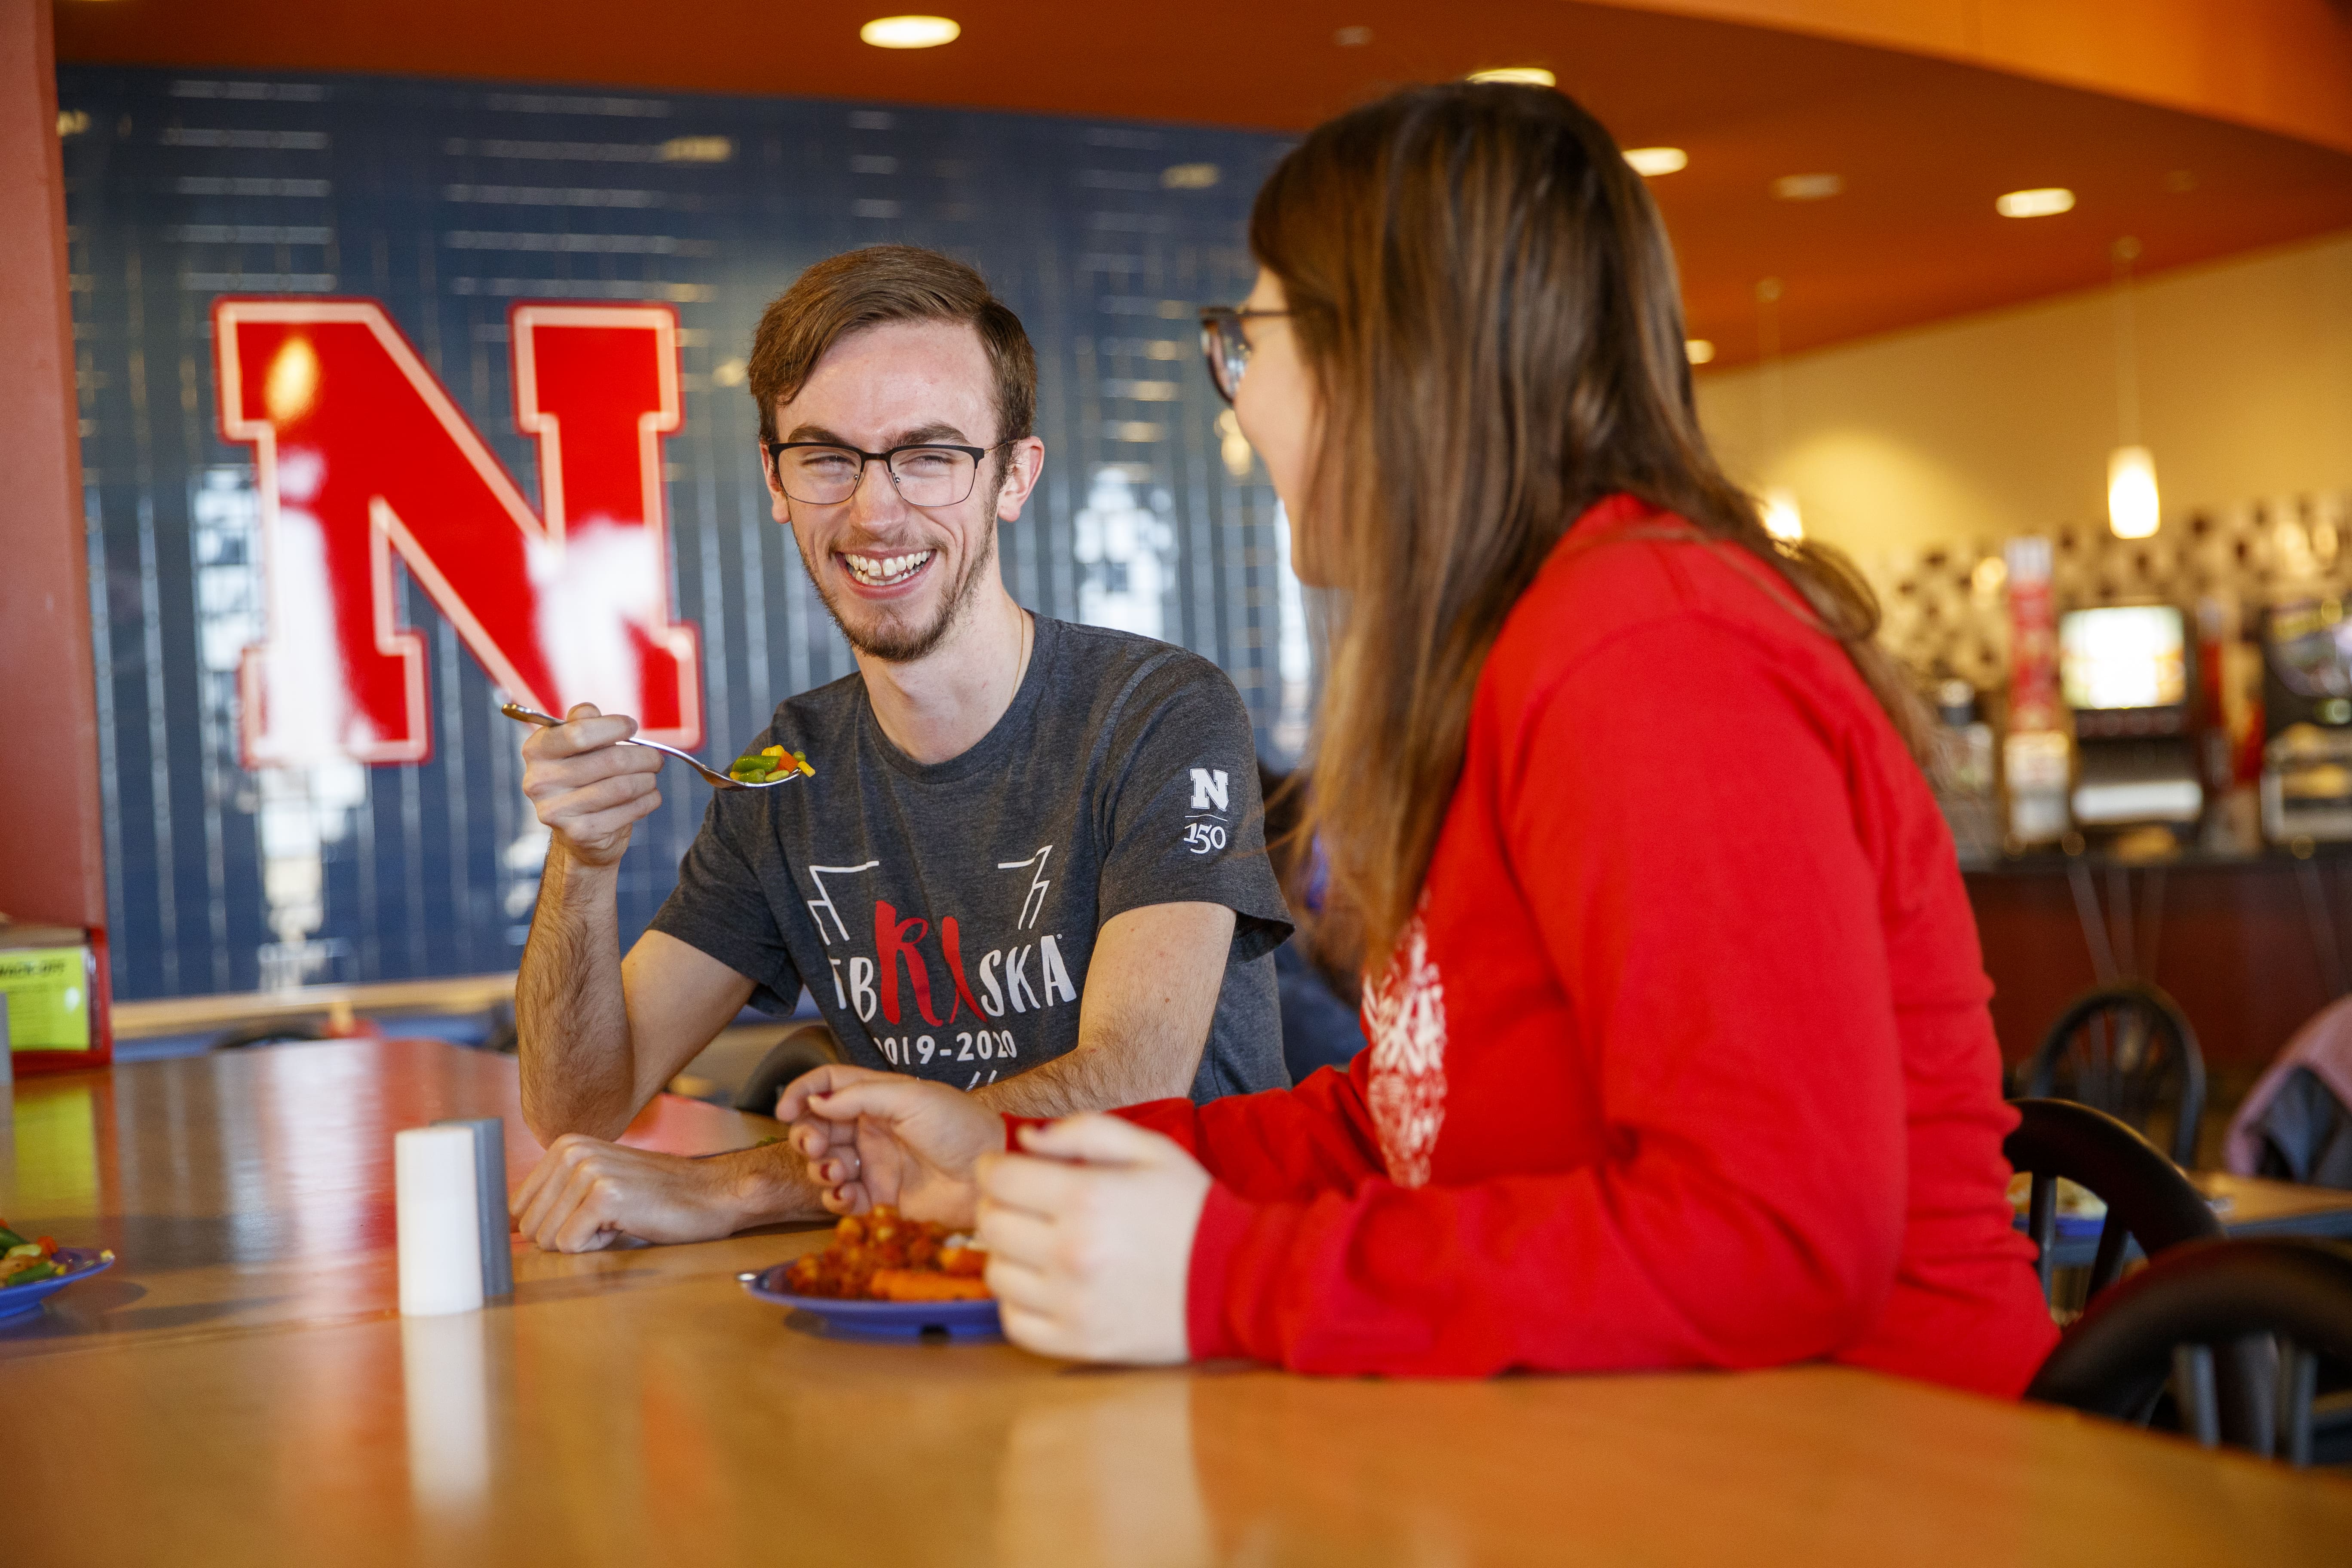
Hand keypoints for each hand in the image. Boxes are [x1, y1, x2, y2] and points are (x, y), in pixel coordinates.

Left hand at [510, 1133, 746, 1251]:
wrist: (710, 1195)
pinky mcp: (605, 1195)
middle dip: (568, 1235)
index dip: (549, 1226)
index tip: (585, 1217)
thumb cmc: (655, 1196)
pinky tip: (627, 1224)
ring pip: (548, 1238)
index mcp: (565, 1145)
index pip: (517, 1208)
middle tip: (609, 1218)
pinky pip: (572, 1245)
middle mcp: (572, 1151)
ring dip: (585, 1240)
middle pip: (530, 1227)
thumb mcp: (596, 1183)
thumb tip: (506, 1226)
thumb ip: (554, 1197)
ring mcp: (588, 1171)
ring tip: (619, 1219)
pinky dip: (599, 1246)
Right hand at [520, 703, 664, 867]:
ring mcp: (557, 810)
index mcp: (536, 751)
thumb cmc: (584, 778)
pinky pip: (629, 811)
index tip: (632, 727)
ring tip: (651, 777)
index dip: (614, 726)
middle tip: (655, 758)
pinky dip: (648, 800)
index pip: (579, 732)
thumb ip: (582, 723)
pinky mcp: (580, 833)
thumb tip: (591, 711)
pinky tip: (649, 796)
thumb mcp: (577, 746)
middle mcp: (539, 781)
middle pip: (610, 760)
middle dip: (643, 756)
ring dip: (647, 780)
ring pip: (623, 787)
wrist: (579, 832)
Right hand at [777, 1064, 1002, 1227]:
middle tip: (818, 1148)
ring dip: (821, 1170)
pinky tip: (847, 1196)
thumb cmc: (959, 1128)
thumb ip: (859, 1096)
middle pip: (819, 1128)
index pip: (829, 1086)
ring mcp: (876, 1164)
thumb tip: (814, 1101)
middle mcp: (873, 1129)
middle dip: (808, 1137)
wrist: (988, 1175)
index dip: (802, 1093)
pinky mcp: (882, 1199)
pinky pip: (843, 1199)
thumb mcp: (910, 1097)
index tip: (784, 1110)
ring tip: (840, 1173)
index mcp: (880, 1097)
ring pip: (826, 1165)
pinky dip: (836, 1199)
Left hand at [976, 1115, 1210, 1364]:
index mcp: (1086, 1198)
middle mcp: (1071, 1252)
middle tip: (1021, 1202)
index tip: (1000, 1167)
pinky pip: (1014, 1322)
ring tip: (1037, 1244)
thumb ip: (1085, 1131)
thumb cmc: (1190, 1210)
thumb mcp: (1150, 1149)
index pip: (999, 1179)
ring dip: (1008, 1253)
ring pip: (996, 1274)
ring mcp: (1071, 1303)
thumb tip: (1026, 1139)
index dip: (992, 1167)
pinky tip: (1044, 1284)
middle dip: (998, 1204)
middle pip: (991, 1224)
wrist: (1239, 1281)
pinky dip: (1019, 1302)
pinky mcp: (1078, 1342)